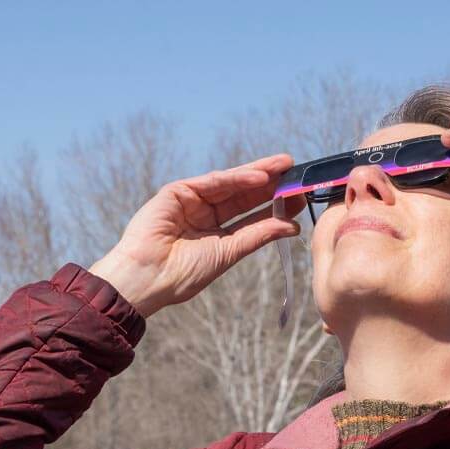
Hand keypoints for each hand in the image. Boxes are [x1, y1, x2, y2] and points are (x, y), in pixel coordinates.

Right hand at [89, 155, 302, 317]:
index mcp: (217, 233)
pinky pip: (210, 182)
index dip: (275, 205)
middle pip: (243, 195)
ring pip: (230, 184)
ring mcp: (190, 201)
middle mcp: (204, 214)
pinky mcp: (176, 192)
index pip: (251, 214)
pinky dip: (234, 178)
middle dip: (270, 184)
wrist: (148, 279)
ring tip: (284, 167)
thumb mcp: (229, 253)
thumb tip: (292, 226)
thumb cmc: (184, 274)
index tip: (301, 197)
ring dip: (258, 174)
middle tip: (297, 173)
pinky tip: (258, 177)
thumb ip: (258, 235)